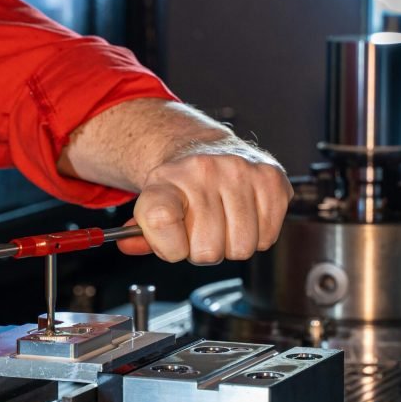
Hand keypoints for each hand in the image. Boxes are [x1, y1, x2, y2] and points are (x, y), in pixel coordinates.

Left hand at [116, 137, 293, 263]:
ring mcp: (240, 171)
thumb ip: (141, 232)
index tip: (172, 243)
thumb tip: (129, 245)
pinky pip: (267, 238)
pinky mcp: (272, 178)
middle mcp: (204, 170)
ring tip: (223, 223)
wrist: (207, 150)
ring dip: (232, 246)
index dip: (167, 247)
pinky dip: (257, 237)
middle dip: (203, 251)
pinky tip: (244, 216)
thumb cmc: (180, 187)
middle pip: (207, 250)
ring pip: (241, 248)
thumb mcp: (152, 204)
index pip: (159, 220)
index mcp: (166, 178)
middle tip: (201, 232)